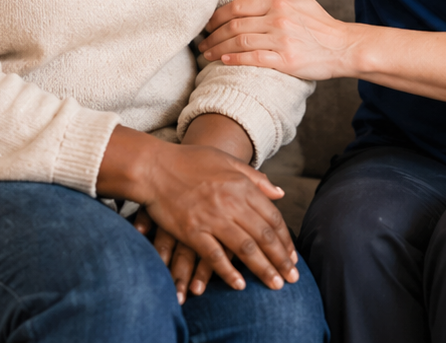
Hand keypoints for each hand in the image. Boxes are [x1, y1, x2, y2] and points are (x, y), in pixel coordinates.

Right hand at [123, 139, 298, 295]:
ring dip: (263, 269)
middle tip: (293, 279)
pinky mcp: (191, 231)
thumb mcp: (226, 161)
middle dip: (281, 260)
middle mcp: (231, 203)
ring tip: (276, 285)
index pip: (272, 217)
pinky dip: (228, 272)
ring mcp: (211, 218)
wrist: (153, 166)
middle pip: (264, 236)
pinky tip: (240, 285)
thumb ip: (255, 178)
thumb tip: (281, 193)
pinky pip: (214, 256)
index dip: (285, 240)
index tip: (293, 257)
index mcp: (242, 186)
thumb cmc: (189, 161)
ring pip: (245, 248)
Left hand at [200, 0, 360, 79]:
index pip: (238, 6)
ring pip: (240, 41)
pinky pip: (254, 58)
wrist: (345, 47)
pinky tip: (224, 61)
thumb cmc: (322, 24)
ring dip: (219, 48)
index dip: (217, 16)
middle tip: (201, 43)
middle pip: (235, 25)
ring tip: (207, 54)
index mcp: (278, 3)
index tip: (207, 25)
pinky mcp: (286, 60)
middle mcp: (278, 19)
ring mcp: (282, 40)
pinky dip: (236, 59)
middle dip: (213, 34)